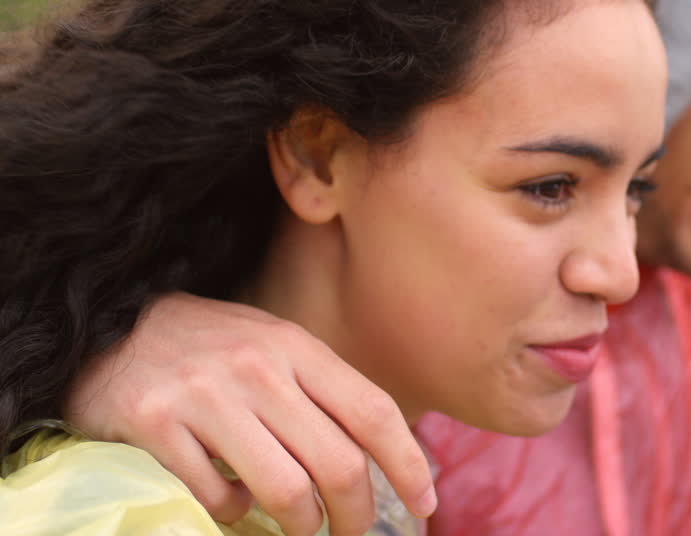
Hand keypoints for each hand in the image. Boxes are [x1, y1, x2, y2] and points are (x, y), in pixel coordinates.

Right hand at [64, 292, 436, 535]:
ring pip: (285, 489)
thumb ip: (322, 393)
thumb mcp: (275, 349)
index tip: (426, 503)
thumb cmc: (210, 349)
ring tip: (299, 526)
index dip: (408, 465)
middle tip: (351, 533)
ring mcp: (206, 396)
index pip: (374, 413)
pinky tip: (230, 503)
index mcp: (298, 348)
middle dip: (356, 515)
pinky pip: (215, 496)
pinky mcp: (154, 424)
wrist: (110, 328)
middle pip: (338, 463)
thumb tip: (382, 456)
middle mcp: (259, 368)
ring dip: (301, 524)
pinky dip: (231, 514)